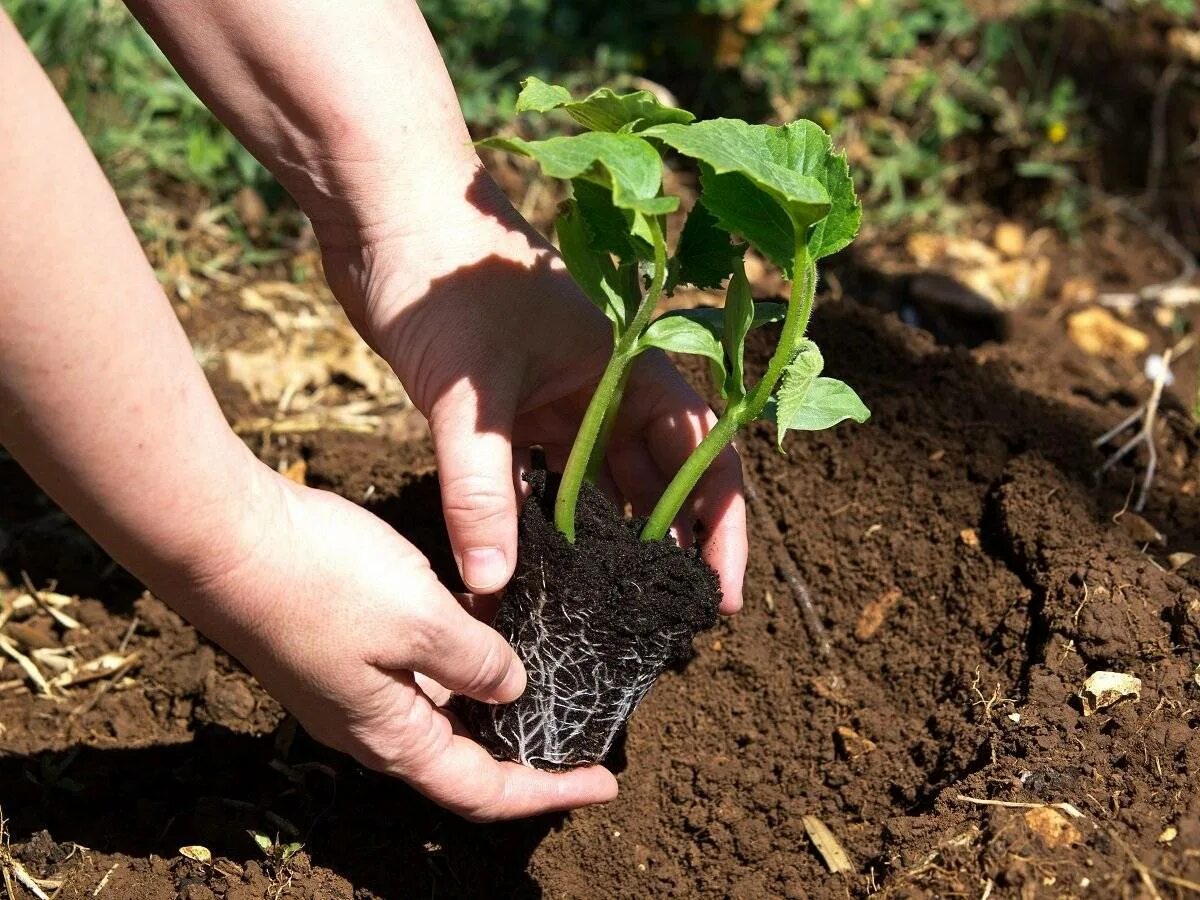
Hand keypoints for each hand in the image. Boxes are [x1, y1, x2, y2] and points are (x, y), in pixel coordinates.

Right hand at [173, 467, 617, 820]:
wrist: (223, 537)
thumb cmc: (322, 582)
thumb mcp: (422, 622)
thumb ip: (477, 662)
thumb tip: (512, 689)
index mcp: (393, 737)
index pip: (484, 790)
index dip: (548, 792)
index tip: (604, 783)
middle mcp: (372, 726)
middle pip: (463, 759)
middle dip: (525, 751)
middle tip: (581, 730)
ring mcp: (352, 688)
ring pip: (442, 711)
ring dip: (494, 698)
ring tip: (548, 673)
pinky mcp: (342, 649)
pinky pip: (416, 671)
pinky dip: (459, 657)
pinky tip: (487, 620)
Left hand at [318, 171, 747, 608]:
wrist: (382, 210)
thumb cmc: (446, 278)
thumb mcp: (471, 390)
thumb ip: (481, 488)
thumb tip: (494, 584)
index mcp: (630, 367)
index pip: (701, 454)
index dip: (720, 526)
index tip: (720, 594)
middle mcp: (604, 388)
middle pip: (653, 480)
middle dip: (662, 549)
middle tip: (661, 621)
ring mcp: (554, 399)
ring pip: (592, 486)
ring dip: (597, 545)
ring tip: (600, 611)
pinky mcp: (505, 411)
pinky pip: (533, 480)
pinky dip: (533, 525)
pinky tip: (528, 573)